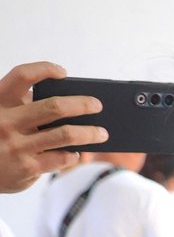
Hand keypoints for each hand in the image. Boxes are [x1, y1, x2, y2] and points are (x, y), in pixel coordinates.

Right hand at [0, 62, 107, 193]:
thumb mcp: (0, 115)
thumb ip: (22, 107)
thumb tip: (68, 103)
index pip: (22, 76)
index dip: (44, 69)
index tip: (63, 73)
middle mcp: (6, 121)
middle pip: (54, 107)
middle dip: (82, 105)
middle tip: (97, 105)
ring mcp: (16, 145)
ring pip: (65, 134)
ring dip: (89, 133)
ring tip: (101, 133)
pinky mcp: (27, 167)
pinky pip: (61, 158)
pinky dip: (73, 155)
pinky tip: (76, 153)